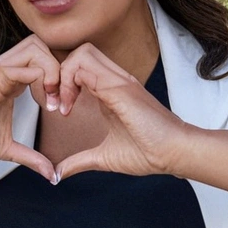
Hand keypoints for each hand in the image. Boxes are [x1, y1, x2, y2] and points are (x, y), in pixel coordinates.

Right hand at [0, 35, 59, 180]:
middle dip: (61, 69)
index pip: (45, 61)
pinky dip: (41, 80)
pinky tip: (43, 105)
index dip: (60, 81)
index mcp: (13, 81)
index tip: (61, 110)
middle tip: (61, 100)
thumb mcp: (6, 148)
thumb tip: (52, 176)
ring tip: (52, 100)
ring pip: (36, 48)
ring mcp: (0, 70)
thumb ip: (31, 158)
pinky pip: (24, 67)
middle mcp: (8, 70)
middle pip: (44, 46)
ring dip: (52, 71)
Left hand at [53, 44, 190, 181]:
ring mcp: (118, 81)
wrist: (173, 154)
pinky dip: (69, 82)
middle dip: (58, 72)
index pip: (81, 67)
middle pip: (79, 52)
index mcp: (111, 91)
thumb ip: (80, 161)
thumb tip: (59, 175)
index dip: (62, 82)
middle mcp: (115, 81)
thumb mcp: (104, 157)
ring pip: (81, 54)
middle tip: (53, 101)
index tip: (56, 110)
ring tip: (60, 104)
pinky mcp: (119, 88)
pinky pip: (86, 68)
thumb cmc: (148, 153)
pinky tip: (68, 107)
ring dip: (63, 75)